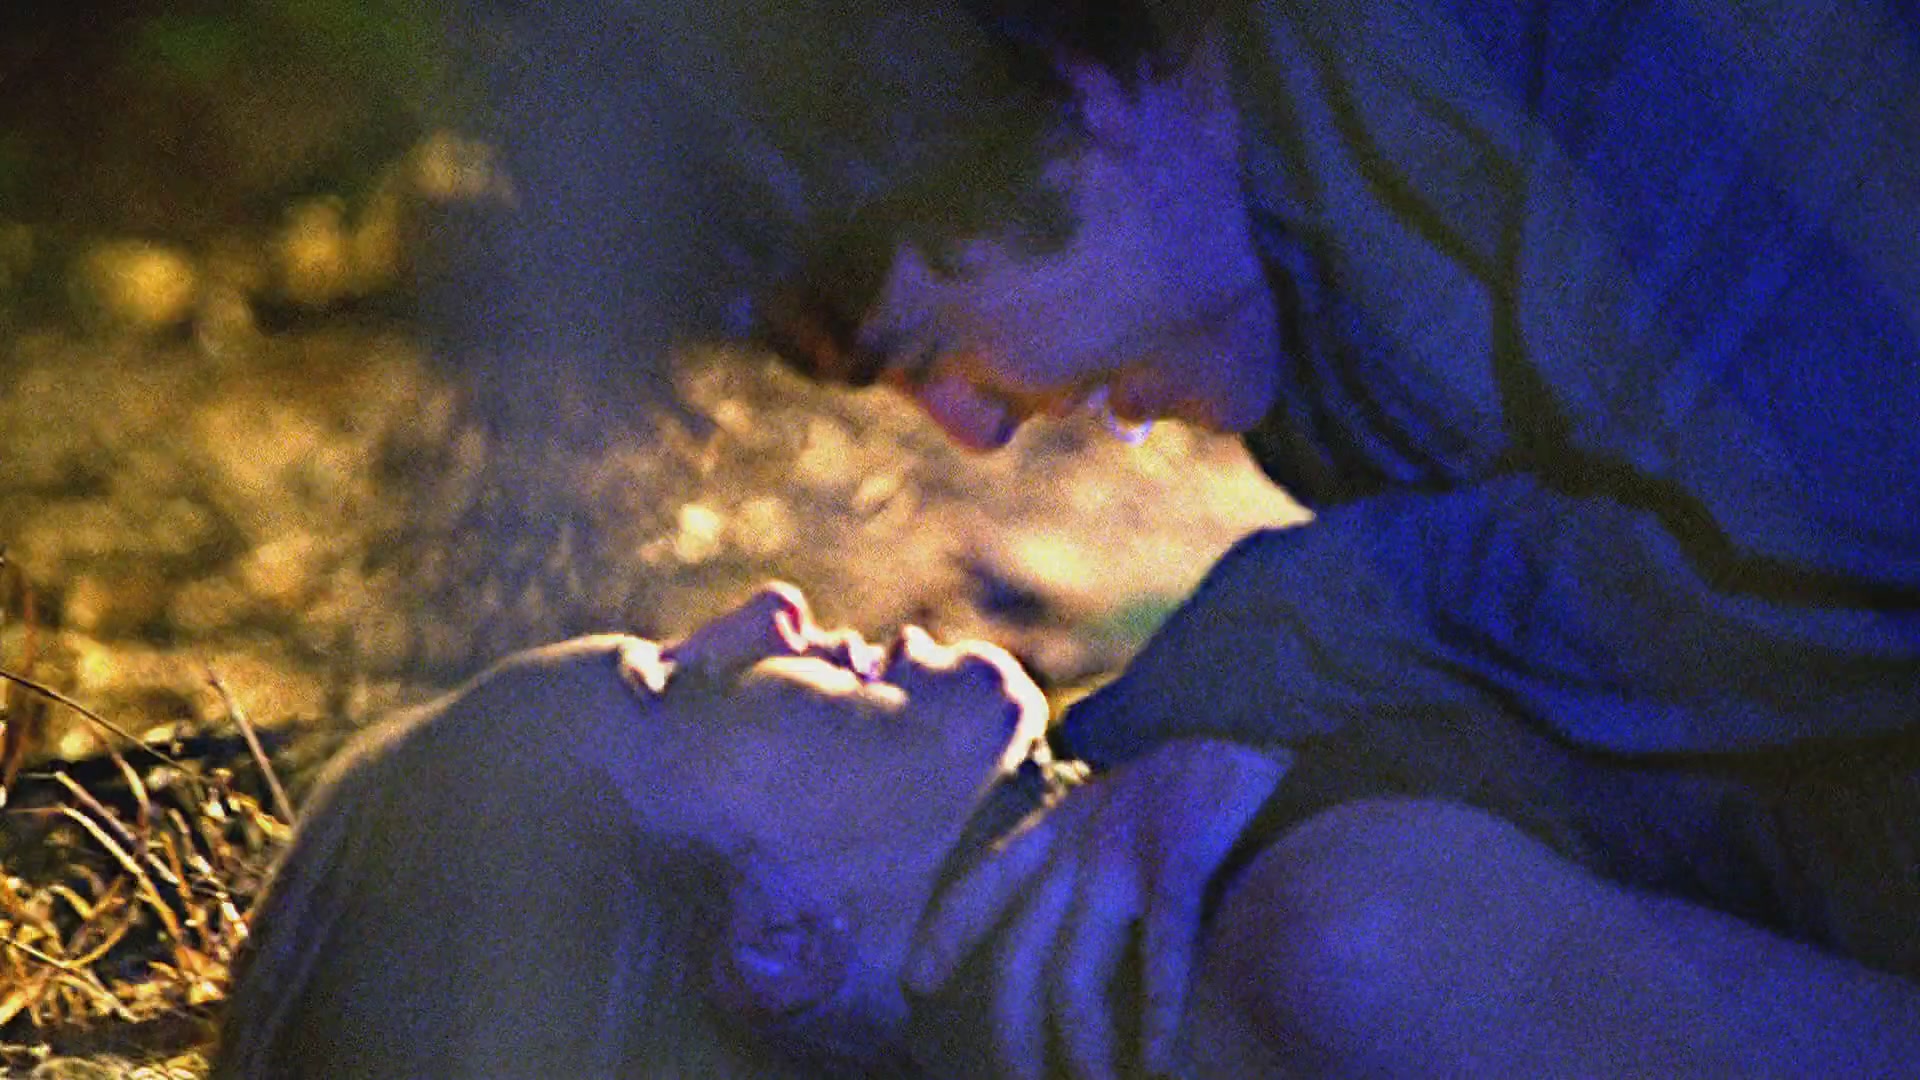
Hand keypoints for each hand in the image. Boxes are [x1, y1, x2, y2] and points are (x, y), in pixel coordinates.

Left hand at [905, 739, 1290, 1078]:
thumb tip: (1083, 879)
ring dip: (1086, 1045)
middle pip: (1021, 956)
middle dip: (1014, 1030)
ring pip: (1076, 971)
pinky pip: (1160, 950)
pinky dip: (1159, 1012)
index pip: (985, 880)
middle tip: (1021, 1079)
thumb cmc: (1200, 748)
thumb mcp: (1124, 783)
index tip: (914, 978)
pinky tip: (1160, 1059)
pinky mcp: (1177, 858)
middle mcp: (1078, 840)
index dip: (946, 932)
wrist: (1251, 694)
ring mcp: (1123, 850)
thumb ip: (1093, 828)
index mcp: (1065, 817)